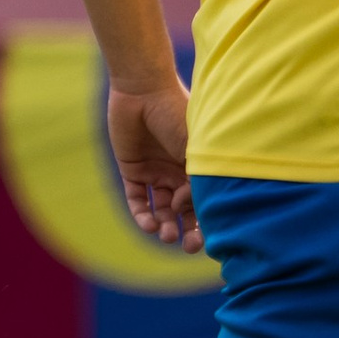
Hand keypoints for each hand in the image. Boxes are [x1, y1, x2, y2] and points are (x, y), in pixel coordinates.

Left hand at [109, 76, 201, 248]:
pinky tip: (148, 224)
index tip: (206, 232)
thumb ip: (195, 179)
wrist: (143, 90)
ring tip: (165, 234)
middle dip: (188, 231)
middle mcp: (178, 171)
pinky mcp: (132, 169)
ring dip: (164, 225)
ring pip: (161, 209)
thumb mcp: (193, 149)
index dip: (206, 219)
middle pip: (184, 211)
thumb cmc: (175, 114)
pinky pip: (137, 199)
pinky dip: (141, 214)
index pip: (204, 200)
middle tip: (188, 247)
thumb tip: (189, 210)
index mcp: (198, 165)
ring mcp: (155, 171)